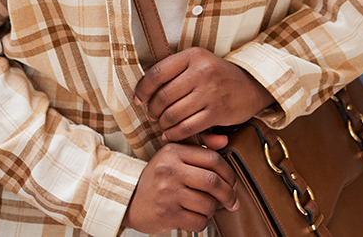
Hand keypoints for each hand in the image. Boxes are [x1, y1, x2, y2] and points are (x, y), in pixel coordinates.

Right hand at [121, 142, 238, 233]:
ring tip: (208, 207)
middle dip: (228, 194)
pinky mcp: (167, 214)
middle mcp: (169, 170)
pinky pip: (198, 221)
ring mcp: (167, 192)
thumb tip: (224, 141)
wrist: (129, 200)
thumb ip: (199, 148)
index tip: (232, 182)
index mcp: (173, 152)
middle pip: (212, 181)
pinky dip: (202, 221)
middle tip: (232, 200)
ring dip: (213, 209)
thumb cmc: (157, 179)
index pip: (212, 158)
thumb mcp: (173, 157)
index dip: (229, 172)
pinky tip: (195, 216)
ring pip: (207, 204)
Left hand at [133, 47, 273, 143]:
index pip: (157, 73)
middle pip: (163, 96)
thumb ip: (175, 69)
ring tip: (162, 125)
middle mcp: (201, 71)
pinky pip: (187, 127)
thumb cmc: (219, 76)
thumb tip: (145, 80)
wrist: (251, 86)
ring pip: (173, 114)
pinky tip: (171, 134)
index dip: (143, 89)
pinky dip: (175, 134)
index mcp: (193, 55)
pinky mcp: (217, 111)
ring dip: (163, 124)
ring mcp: (210, 91)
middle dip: (153, 111)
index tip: (139, 99)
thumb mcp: (198, 62)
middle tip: (153, 116)